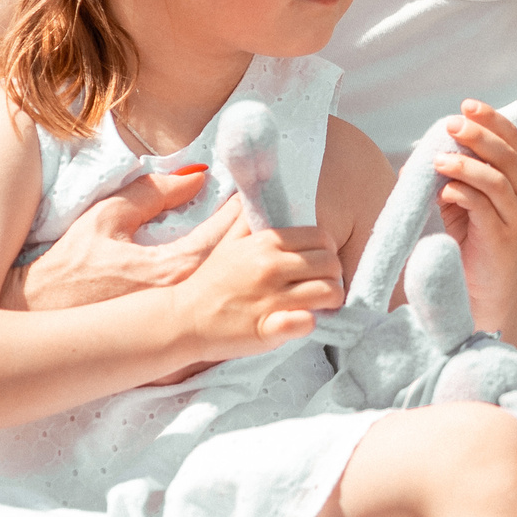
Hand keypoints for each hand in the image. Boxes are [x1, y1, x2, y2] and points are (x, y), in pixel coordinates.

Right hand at [1, 165, 241, 310]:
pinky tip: (231, 279)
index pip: (226, 232)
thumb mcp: (107, 218)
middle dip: (251, 237)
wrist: (38, 317)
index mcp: (172, 267)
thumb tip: (196, 177)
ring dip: (243, 265)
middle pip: (236, 263)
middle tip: (262, 214)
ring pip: (228, 289)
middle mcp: (184, 296)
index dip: (242, 209)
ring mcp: (179, 321)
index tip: (251, 192)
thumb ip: (153, 194)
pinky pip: (209, 309)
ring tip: (257, 245)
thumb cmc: (68, 268)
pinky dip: (225, 290)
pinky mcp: (170, 336)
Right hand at [167, 210, 344, 360]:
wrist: (183, 318)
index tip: (318, 264)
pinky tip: (302, 320)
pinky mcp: (270, 329)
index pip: (322, 237)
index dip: (327, 250)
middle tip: (322, 284)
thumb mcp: (229, 241)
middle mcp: (271, 267)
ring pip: (329, 291)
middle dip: (333, 274)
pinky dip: (311, 322)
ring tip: (319, 304)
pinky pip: (308, 322)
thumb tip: (257, 187)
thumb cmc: (211, 281)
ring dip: (330, 299)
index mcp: (266, 243)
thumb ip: (246, 216)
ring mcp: (272, 298)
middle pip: (331, 263)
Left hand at [436, 101, 516, 332]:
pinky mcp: (502, 236)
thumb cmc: (471, 237)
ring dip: (465, 166)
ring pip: (497, 180)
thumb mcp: (461, 198)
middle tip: (451, 125)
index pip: (511, 138)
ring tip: (438, 161)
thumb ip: (452, 174)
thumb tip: (422, 152)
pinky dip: (462, 193)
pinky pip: (484, 207)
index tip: (467, 106)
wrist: (482, 286)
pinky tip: (443, 192)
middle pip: (507, 154)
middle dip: (478, 135)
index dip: (491, 119)